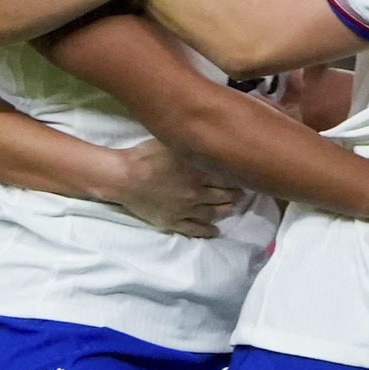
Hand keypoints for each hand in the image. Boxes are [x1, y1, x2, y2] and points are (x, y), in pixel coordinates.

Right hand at [107, 141, 241, 237]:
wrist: (124, 177)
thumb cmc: (145, 155)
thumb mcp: (172, 143)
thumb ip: (192, 143)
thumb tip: (208, 137)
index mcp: (197, 172)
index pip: (226, 177)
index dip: (237, 177)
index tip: (244, 176)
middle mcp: (195, 192)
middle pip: (223, 196)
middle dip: (236, 195)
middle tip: (243, 194)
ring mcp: (184, 209)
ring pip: (212, 213)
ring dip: (226, 212)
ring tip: (233, 209)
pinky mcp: (173, 221)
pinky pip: (194, 229)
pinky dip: (207, 231)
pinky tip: (215, 231)